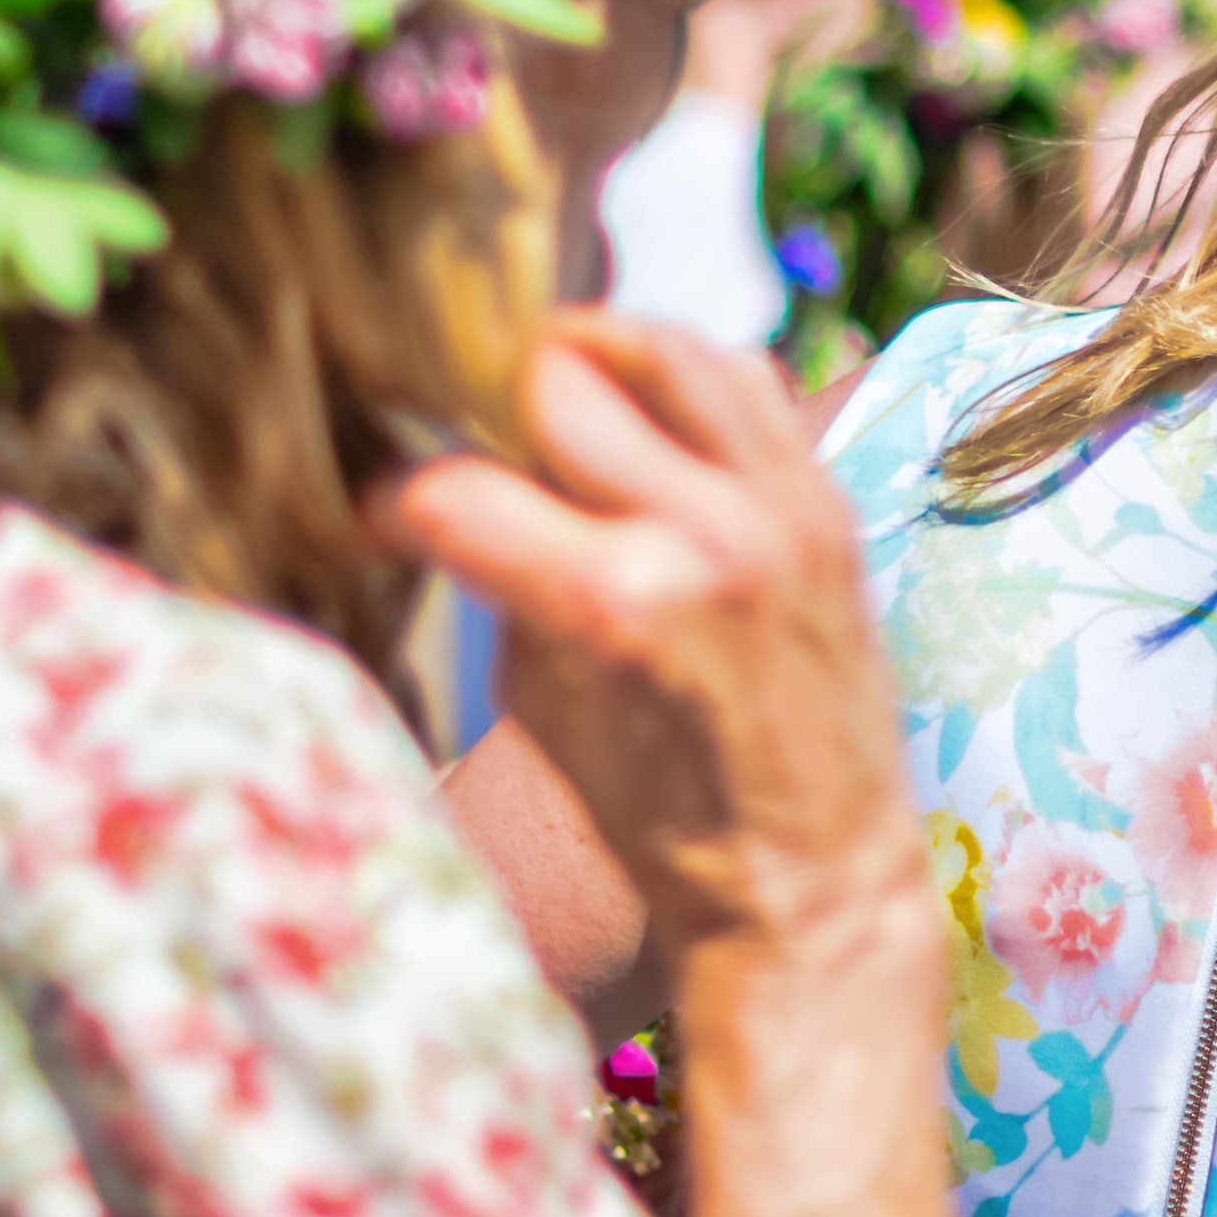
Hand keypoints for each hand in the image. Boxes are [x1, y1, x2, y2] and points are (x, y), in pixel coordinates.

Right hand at [383, 312, 921, 965]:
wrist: (809, 870)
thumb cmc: (656, 815)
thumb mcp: (539, 701)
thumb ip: (504, 572)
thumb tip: (452, 482)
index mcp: (615, 600)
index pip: (456, 489)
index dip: (399, 501)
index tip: (388, 518)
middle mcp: (706, 532)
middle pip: (558, 380)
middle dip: (491, 406)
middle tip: (470, 440)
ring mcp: (783, 505)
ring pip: (665, 346)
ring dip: (592, 359)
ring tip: (553, 395)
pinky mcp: (829, 500)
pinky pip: (749, 381)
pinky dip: (684, 378)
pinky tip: (646, 411)